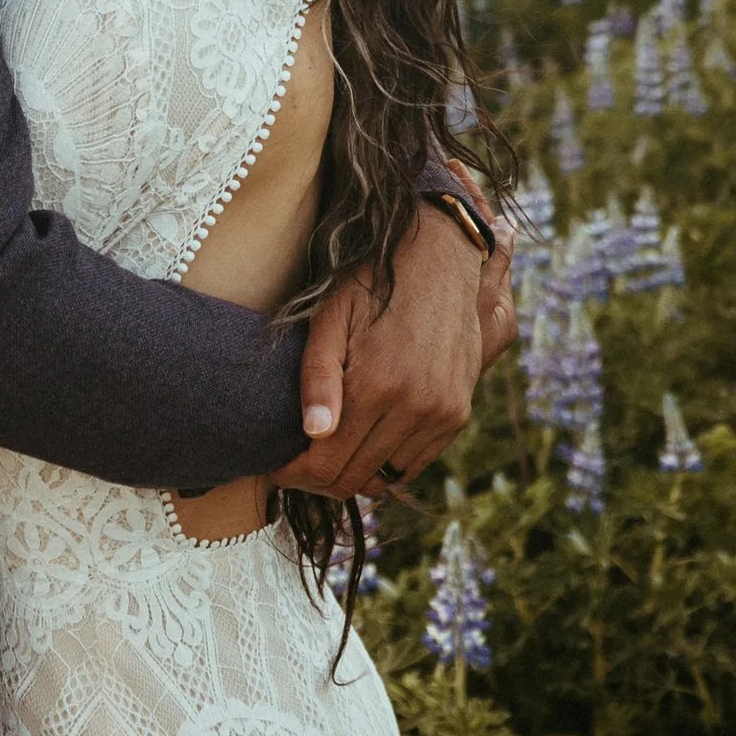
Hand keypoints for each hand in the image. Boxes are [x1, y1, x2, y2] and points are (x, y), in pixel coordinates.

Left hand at [272, 192, 517, 498]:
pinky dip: (386, 465)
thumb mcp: (330, 319)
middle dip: (317, 478)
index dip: (294, 474)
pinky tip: (364, 444)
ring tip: (327, 453)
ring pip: (385, 478)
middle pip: (354, 479)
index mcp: (377, 386)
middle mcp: (415, 407)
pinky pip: (415, 464)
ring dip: (352, 474)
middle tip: (296, 463)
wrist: (438, 257)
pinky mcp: (458, 413)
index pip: (327, 464)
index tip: (276, 466)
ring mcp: (442, 413)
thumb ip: (318, 378)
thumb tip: (313, 434)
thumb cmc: (371, 283)